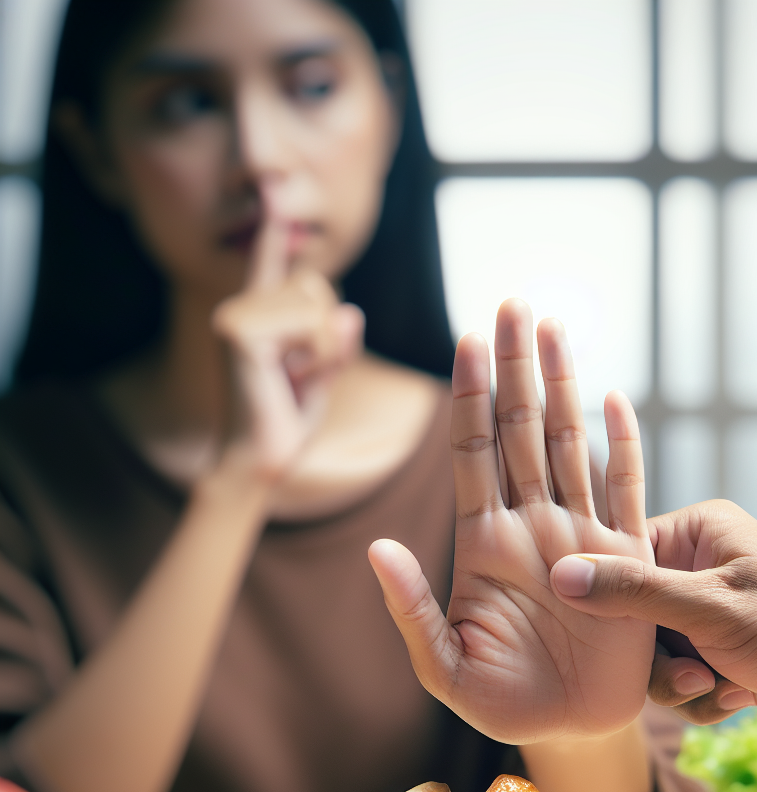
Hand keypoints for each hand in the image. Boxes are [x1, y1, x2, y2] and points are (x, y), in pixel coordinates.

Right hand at [212, 195, 362, 478]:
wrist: (258, 463)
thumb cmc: (285, 421)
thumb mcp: (321, 374)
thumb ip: (334, 340)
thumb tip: (350, 311)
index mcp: (255, 314)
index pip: (271, 263)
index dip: (273, 229)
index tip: (272, 189)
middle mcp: (238, 306)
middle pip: (318, 285)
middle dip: (327, 333)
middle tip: (299, 374)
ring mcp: (234, 315)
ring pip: (319, 305)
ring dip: (324, 350)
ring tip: (293, 380)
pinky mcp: (239, 331)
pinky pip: (313, 326)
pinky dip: (318, 359)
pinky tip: (289, 382)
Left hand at [368, 298, 656, 743]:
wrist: (572, 732)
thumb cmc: (502, 703)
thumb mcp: (443, 667)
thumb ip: (410, 609)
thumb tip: (377, 547)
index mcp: (485, 545)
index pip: (474, 454)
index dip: (469, 398)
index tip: (465, 341)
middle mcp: (533, 526)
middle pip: (520, 431)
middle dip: (514, 370)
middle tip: (510, 304)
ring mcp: (581, 535)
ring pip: (569, 444)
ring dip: (562, 387)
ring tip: (553, 330)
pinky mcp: (627, 559)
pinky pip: (628, 490)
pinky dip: (624, 446)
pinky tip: (615, 400)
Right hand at [548, 500, 756, 742]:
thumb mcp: (712, 608)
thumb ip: (634, 592)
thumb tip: (561, 573)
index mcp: (694, 534)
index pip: (617, 558)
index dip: (606, 603)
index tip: (609, 639)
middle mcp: (695, 570)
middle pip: (630, 621)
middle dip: (658, 661)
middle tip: (694, 674)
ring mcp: (708, 617)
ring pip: (654, 661)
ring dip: (684, 687)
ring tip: (723, 686)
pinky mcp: (721, 657)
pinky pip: (682, 685)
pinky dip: (706, 700)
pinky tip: (742, 696)